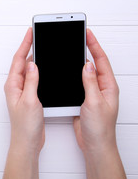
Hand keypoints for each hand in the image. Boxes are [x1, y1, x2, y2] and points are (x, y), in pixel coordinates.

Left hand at [4, 27, 43, 154]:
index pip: (19, 59)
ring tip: (41, 46)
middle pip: (22, 62)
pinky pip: (33, 78)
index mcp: (12, 85)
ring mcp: (22, 91)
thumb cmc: (25, 125)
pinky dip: (38, 70)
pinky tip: (44, 67)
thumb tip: (33, 64)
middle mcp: (15, 86)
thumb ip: (31, 81)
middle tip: (37, 34)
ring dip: (34, 58)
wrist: (27, 141)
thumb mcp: (30, 100)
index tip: (31, 32)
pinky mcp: (29, 96)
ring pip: (28, 69)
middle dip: (29, 47)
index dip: (25, 44)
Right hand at [74, 29, 118, 154]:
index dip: (93, 45)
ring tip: (74, 47)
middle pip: (95, 63)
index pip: (101, 60)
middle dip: (88, 48)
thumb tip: (87, 65)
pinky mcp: (84, 99)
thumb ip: (90, 83)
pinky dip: (74, 74)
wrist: (95, 145)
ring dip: (79, 60)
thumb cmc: (100, 128)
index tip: (86, 33)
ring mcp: (93, 93)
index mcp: (108, 86)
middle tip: (80, 36)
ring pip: (86, 72)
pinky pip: (79, 82)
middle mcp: (102, 87)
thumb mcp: (94, 102)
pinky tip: (69, 70)